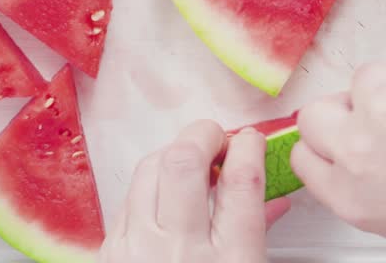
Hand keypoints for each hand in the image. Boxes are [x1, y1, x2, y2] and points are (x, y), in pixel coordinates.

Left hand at [100, 120, 290, 262]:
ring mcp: (139, 251)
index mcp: (229, 262)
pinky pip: (129, 198)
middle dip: (203, 135)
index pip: (241, 183)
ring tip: (191, 161)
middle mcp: (180, 252)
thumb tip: (273, 199)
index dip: (248, 148)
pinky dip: (149, 184)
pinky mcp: (112, 253)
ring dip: (173, 153)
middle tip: (216, 139)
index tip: (250, 140)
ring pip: (149, 169)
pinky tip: (164, 193)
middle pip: (185, 162)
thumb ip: (258, 234)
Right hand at [290, 54, 385, 261]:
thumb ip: (374, 183)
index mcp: (350, 196)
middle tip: (379, 113)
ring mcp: (383, 107)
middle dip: (344, 109)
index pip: (306, 154)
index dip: (327, 141)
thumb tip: (376, 155)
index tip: (342, 134)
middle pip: (316, 112)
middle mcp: (356, 150)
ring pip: (368, 76)